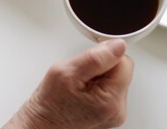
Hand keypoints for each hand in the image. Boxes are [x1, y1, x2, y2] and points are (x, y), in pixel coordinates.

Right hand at [3, 39, 133, 128]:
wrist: (42, 124)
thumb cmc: (50, 103)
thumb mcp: (68, 72)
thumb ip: (96, 57)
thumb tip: (118, 45)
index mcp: (111, 100)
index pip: (124, 61)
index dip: (104, 55)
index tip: (87, 63)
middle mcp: (118, 110)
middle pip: (121, 70)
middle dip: (101, 67)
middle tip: (80, 76)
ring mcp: (115, 113)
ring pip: (115, 78)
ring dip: (98, 76)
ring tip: (79, 86)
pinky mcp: (110, 113)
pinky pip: (109, 88)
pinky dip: (97, 86)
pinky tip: (83, 92)